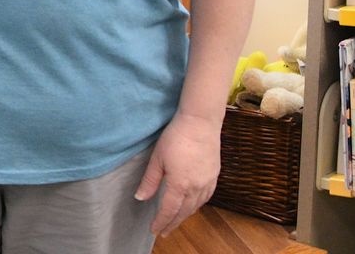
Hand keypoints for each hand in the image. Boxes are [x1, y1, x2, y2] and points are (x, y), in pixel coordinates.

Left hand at [135, 110, 222, 235]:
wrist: (200, 123)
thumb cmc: (176, 137)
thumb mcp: (157, 158)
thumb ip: (150, 180)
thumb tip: (140, 198)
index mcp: (180, 184)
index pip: (169, 210)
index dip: (161, 222)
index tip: (154, 230)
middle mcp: (196, 187)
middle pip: (184, 212)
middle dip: (173, 223)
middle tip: (163, 232)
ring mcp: (208, 182)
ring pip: (196, 206)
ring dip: (185, 216)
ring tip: (175, 221)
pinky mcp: (214, 176)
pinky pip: (206, 198)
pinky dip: (197, 206)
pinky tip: (192, 205)